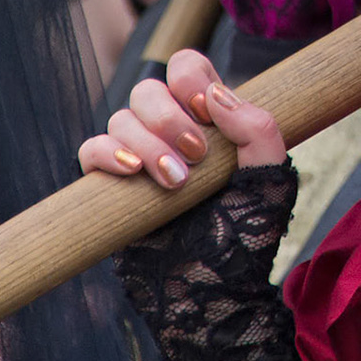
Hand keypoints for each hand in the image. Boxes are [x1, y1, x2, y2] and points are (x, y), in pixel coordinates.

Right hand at [82, 53, 317, 360]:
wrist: (213, 294)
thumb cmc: (246, 238)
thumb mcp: (270, 179)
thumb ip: (257, 128)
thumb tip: (216, 94)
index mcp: (207, 119)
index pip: (186, 66)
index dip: (190, 76)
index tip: (207, 108)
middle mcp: (170, 132)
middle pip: (147, 88)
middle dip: (170, 117)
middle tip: (195, 155)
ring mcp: (137, 158)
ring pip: (121, 119)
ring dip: (148, 143)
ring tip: (176, 182)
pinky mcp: (110, 188)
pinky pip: (90, 151)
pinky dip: (108, 154)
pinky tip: (132, 172)